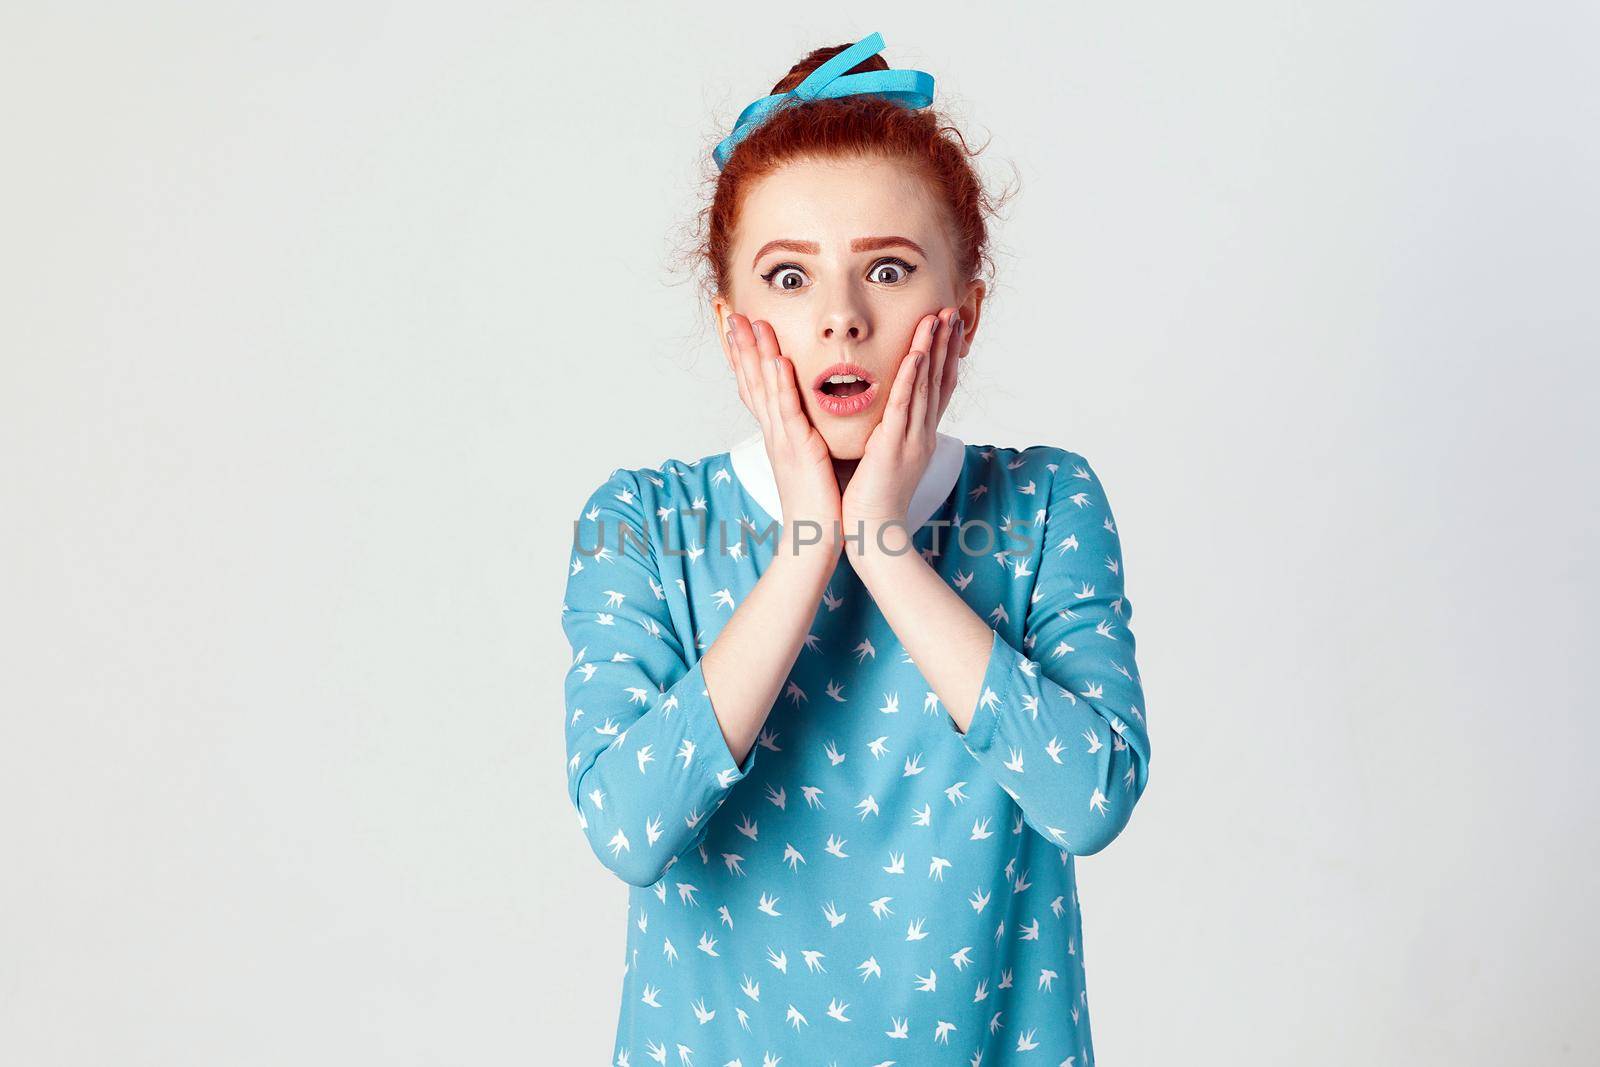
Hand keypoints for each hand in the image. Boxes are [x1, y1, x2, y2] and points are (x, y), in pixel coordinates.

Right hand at [724, 312, 842, 557]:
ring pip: (765, 388)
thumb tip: (809, 417)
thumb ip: (805, 434)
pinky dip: (781, 384)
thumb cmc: (817, 502)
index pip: (754, 386)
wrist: (814, 537)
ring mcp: (783, 439)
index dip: (743, 356)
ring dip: (756, 354)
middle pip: (750, 380)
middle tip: (729, 311)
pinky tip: (778, 360)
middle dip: (739, 345)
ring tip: (750, 322)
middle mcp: (773, 432)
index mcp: (777, 433)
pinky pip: (788, 411)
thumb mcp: (809, 459)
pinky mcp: (799, 449)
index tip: (736, 326)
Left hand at [841, 306, 963, 548]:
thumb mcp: (884, 458)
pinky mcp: (893, 447)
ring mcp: (911, 440)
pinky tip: (916, 354)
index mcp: (919, 436)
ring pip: (924, 386)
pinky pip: (904, 406)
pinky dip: (910, 378)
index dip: (944, 356)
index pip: (936, 388)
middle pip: (938, 380)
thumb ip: (887, 434)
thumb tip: (883, 416)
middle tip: (951, 310)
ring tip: (937, 318)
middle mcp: (921, 434)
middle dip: (946, 344)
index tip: (947, 327)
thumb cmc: (872, 500)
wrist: (874, 534)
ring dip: (932, 350)